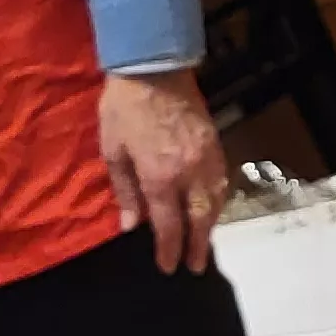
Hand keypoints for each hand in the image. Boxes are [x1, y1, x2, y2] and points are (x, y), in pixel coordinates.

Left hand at [100, 70, 229, 274]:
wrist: (155, 67)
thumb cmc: (124, 108)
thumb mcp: (113, 151)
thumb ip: (124, 190)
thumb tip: (130, 225)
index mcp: (160, 177)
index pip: (168, 225)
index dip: (170, 249)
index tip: (169, 267)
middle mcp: (189, 173)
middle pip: (200, 219)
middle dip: (198, 246)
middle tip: (195, 266)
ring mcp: (207, 158)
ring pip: (216, 201)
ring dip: (211, 225)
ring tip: (204, 241)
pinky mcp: (216, 144)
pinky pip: (222, 181)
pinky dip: (218, 200)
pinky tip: (212, 206)